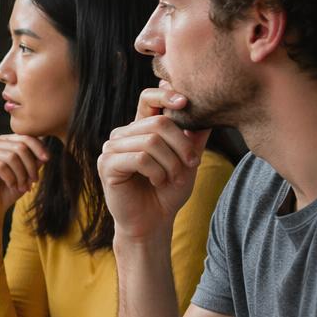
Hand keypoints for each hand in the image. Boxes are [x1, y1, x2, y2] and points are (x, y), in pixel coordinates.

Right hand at [0, 135, 48, 218]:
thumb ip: (35, 160)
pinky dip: (10, 178)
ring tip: (23, 187)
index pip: (24, 136)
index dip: (38, 147)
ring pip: (10, 156)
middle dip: (30, 165)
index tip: (47, 159)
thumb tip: (44, 150)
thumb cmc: (9, 190)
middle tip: (34, 181)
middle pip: (19, 146)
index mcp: (3, 141)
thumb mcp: (27, 173)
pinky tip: (11, 186)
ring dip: (21, 174)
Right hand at [98, 86, 209, 242]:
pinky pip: (140, 158)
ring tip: (172, 177)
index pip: (148, 97)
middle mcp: (123, 134)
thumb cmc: (167, 192)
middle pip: (158, 122)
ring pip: (150, 141)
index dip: (165, 93)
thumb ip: (194, 137)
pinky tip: (156, 182)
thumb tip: (209, 110)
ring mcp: (112, 148)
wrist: (152, 222)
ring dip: (170, 162)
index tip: (184, 102)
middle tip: (191, 164)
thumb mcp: (188, 161)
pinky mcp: (107, 165)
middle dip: (182, 145)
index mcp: (141, 129)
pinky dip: (156, 171)